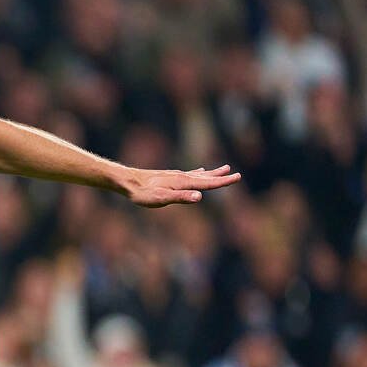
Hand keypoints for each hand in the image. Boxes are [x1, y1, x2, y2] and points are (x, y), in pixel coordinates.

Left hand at [120, 164, 241, 207]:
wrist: (128, 181)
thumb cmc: (143, 193)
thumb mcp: (162, 199)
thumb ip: (181, 198)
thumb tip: (200, 197)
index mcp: (183, 182)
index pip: (207, 183)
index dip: (223, 181)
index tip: (238, 177)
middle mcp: (182, 176)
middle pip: (206, 177)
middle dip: (221, 176)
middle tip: (237, 174)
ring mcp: (176, 176)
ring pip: (199, 174)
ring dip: (212, 172)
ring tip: (224, 168)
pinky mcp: (170, 177)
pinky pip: (190, 174)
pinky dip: (199, 173)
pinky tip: (200, 171)